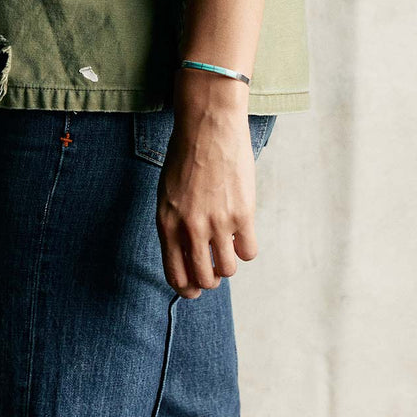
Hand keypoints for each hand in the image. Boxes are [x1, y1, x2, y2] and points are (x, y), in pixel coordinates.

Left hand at [156, 72, 257, 296]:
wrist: (208, 126)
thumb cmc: (186, 155)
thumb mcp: (168, 194)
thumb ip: (175, 224)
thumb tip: (188, 253)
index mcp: (167, 224)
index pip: (175, 274)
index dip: (186, 288)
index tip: (194, 289)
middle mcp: (190, 228)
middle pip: (203, 278)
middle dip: (209, 280)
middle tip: (214, 272)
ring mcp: (217, 223)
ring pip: (228, 270)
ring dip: (229, 265)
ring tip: (229, 249)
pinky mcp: (242, 214)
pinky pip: (249, 252)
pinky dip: (247, 249)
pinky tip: (243, 234)